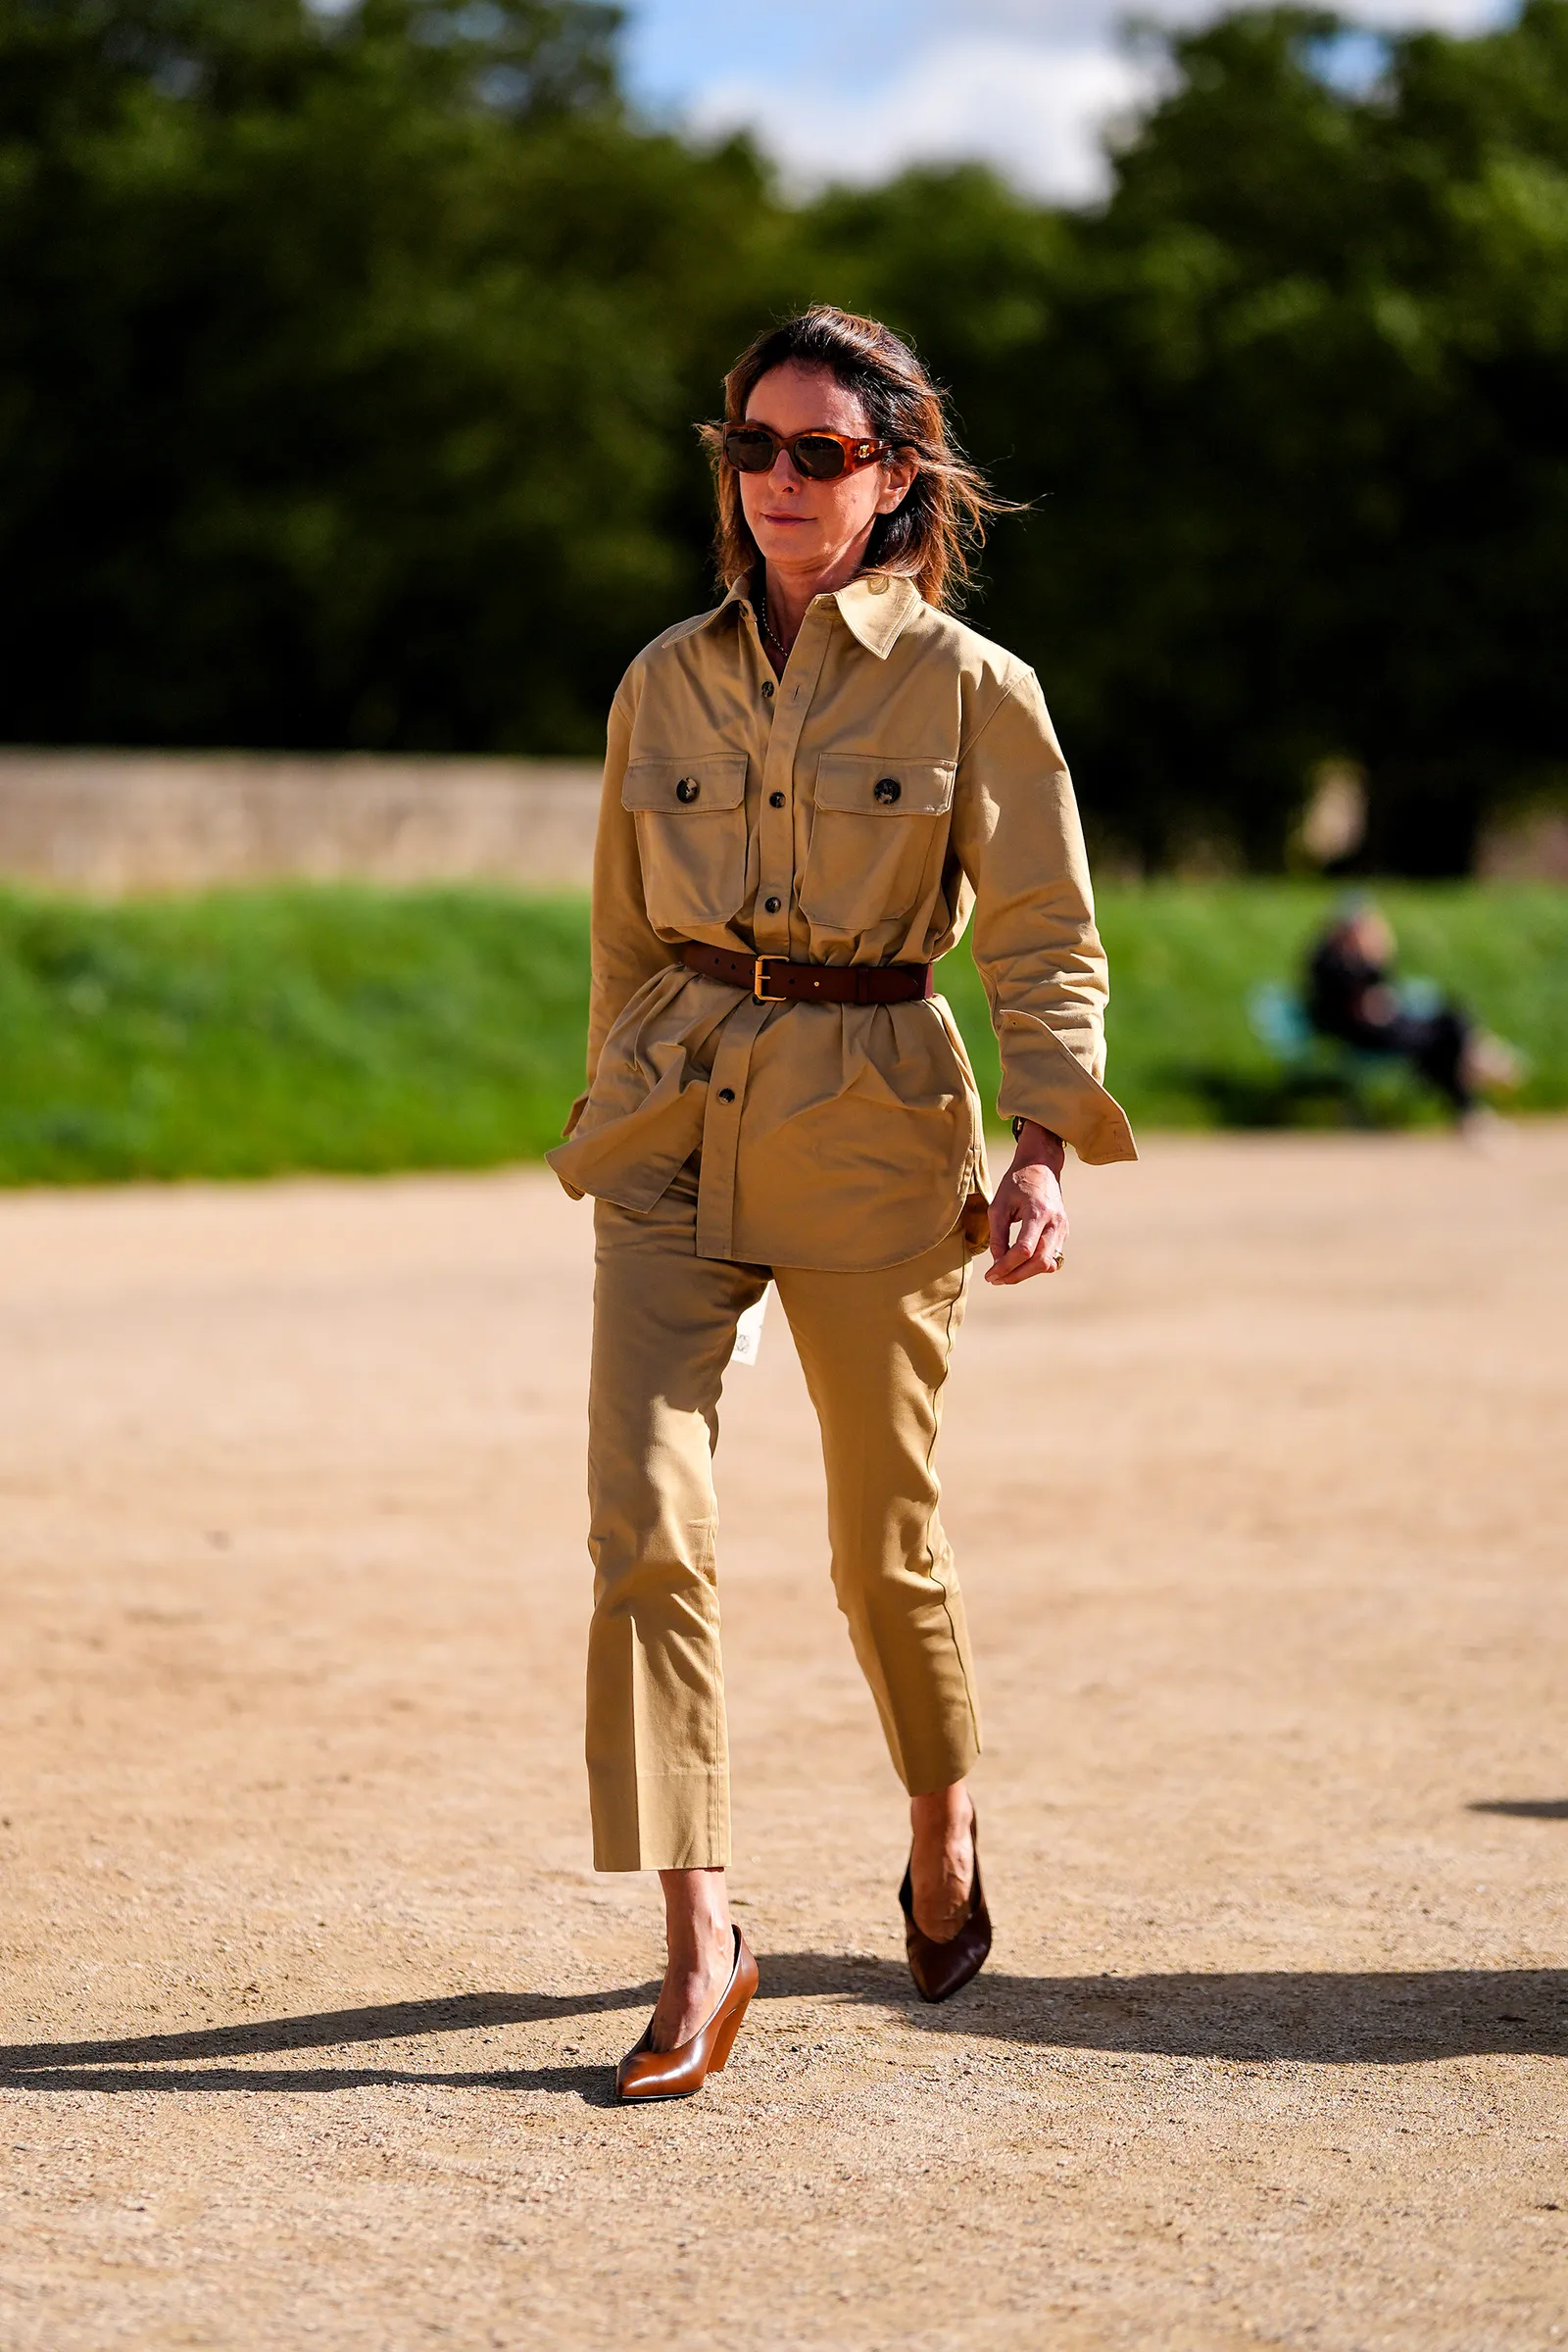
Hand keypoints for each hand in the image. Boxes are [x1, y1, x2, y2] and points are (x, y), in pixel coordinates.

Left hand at [985, 1122, 1067, 1285]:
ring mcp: (1063, 1229)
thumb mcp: (999, 1205)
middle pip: (1040, 1262)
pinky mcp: (1064, 1233)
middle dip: (1016, 1275)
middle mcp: (1056, 1223)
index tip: (990, 1275)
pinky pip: (1053, 1258)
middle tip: (996, 1280)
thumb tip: (997, 1263)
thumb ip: (997, 1235)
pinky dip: (1035, 1266)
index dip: (1006, 1267)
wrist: (1041, 1166)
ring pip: (1048, 1264)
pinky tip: (1019, 1264)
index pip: (1024, 1250)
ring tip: (1005, 1274)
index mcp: (1038, 1212)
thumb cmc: (1017, 1182)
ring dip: (1026, 1273)